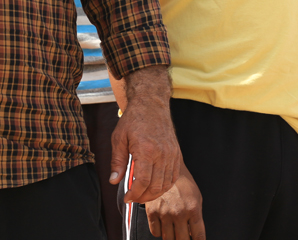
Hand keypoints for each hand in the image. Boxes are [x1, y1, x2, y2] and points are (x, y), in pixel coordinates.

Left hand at [109, 66, 180, 202]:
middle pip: (156, 186)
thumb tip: (114, 181)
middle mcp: (162, 153)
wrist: (152, 104)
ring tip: (144, 194)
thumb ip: (117, 162)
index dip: (134, 194)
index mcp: (146, 150)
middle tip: (134, 198)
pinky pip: (174, 175)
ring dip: (155, 193)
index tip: (127, 198)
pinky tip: (156, 186)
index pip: (142, 182)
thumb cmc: (134, 119)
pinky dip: (166, 185)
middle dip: (144, 197)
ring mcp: (172, 153)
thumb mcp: (119, 139)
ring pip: (167, 183)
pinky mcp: (177, 152)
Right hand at [145, 162, 204, 239]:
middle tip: (183, 238)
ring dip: (171, 237)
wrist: (168, 170)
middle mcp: (179, 213)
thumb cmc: (184, 185)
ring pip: (167, 238)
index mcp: (194, 209)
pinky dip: (160, 232)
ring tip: (174, 232)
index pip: (198, 235)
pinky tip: (164, 226)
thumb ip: (196, 217)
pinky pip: (155, 232)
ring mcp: (165, 214)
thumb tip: (192, 234)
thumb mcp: (196, 198)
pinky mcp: (152, 213)